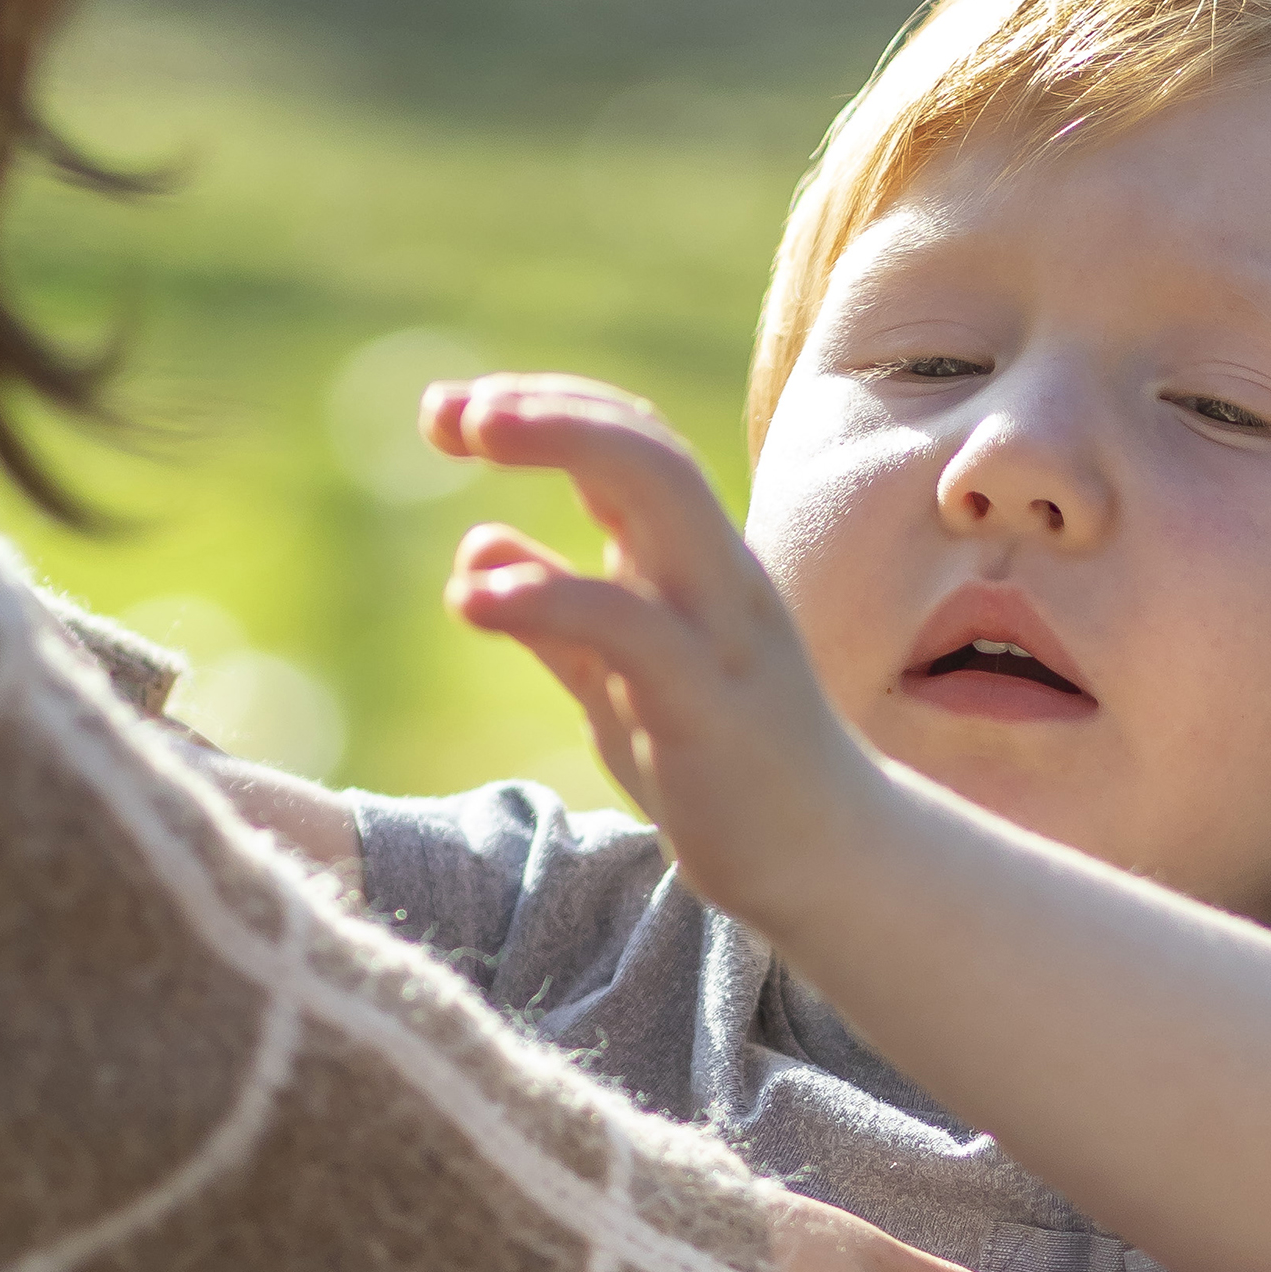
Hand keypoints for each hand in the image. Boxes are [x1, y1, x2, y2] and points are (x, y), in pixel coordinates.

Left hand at [425, 375, 881, 929]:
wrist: (822, 864)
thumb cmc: (724, 770)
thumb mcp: (619, 682)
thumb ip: (556, 617)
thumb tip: (479, 547)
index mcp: (698, 563)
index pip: (631, 443)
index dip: (544, 409)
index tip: (450, 413)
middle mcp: (716, 576)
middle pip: (648, 445)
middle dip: (549, 407)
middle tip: (448, 411)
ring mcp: (720, 632)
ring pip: (660, 495)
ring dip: (563, 445)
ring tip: (468, 437)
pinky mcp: (709, 702)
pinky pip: (630, 624)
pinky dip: (548, 596)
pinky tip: (471, 601)